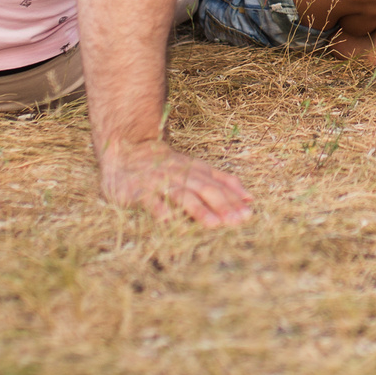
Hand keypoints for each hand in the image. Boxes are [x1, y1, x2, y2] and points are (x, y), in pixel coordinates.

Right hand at [99, 139, 253, 226]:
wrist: (126, 150)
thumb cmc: (166, 166)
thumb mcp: (196, 169)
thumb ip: (220, 181)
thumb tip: (249, 198)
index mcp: (195, 170)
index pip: (218, 183)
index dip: (233, 198)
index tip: (248, 213)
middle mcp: (180, 174)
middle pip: (204, 189)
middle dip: (222, 205)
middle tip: (236, 221)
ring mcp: (159, 181)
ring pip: (182, 194)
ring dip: (198, 209)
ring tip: (213, 224)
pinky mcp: (139, 191)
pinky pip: (151, 200)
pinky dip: (161, 210)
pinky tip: (170, 221)